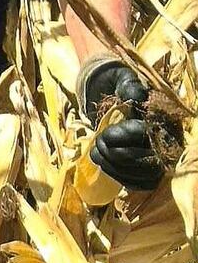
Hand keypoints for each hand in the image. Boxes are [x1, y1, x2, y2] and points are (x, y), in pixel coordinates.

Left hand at [81, 60, 162, 190]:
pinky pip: (143, 183)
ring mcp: (161, 156)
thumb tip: (136, 95)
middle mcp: (167, 139)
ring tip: (96, 156)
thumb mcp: (123, 78)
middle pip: (149, 160)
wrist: (116, 93)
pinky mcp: (151, 169)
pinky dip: (122, 178)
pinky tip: (105, 168)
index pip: (147, 133)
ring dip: (117, 169)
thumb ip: (129, 85)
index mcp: (162, 116)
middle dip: (117, 155)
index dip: (125, 136)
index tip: (104, 135)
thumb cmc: (119, 85)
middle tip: (96, 146)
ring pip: (146, 175)